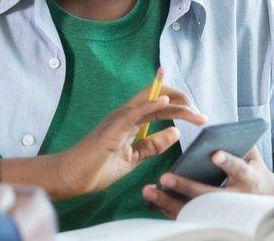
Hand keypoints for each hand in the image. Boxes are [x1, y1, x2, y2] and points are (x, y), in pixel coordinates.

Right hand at [0, 84, 205, 199]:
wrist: (71, 177)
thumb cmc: (97, 167)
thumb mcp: (133, 157)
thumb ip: (153, 145)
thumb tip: (176, 133)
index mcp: (131, 120)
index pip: (160, 104)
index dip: (180, 104)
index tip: (199, 114)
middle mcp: (126, 114)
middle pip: (158, 97)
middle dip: (183, 102)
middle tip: (201, 116)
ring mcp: (118, 120)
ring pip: (149, 101)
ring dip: (173, 104)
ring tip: (193, 111)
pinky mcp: (110, 131)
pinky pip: (131, 114)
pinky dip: (148, 106)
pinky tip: (163, 103)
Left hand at [141, 147, 273, 217]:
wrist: (264, 200)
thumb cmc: (253, 171)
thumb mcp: (253, 157)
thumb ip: (239, 143)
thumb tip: (220, 128)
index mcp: (249, 179)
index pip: (238, 169)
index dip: (227, 162)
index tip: (214, 154)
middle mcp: (236, 199)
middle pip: (209, 195)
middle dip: (186, 187)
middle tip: (165, 177)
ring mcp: (223, 213)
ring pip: (194, 211)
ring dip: (169, 201)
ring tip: (149, 190)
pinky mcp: (210, 220)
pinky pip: (188, 218)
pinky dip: (170, 210)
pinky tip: (154, 201)